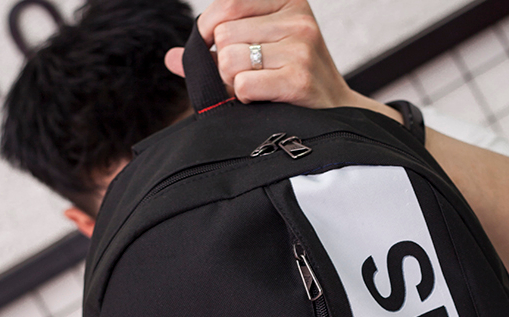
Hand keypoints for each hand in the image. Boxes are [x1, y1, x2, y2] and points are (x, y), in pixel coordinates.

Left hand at [164, 0, 354, 107]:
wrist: (338, 114)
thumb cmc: (295, 82)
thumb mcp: (261, 53)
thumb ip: (216, 51)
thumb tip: (170, 58)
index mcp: (288, 0)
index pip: (226, 6)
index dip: (211, 33)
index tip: (219, 52)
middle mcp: (297, 18)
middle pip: (224, 35)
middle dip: (225, 63)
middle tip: (247, 77)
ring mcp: (300, 47)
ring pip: (230, 61)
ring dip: (234, 83)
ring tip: (257, 89)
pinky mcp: (299, 78)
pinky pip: (245, 84)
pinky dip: (246, 97)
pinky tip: (264, 99)